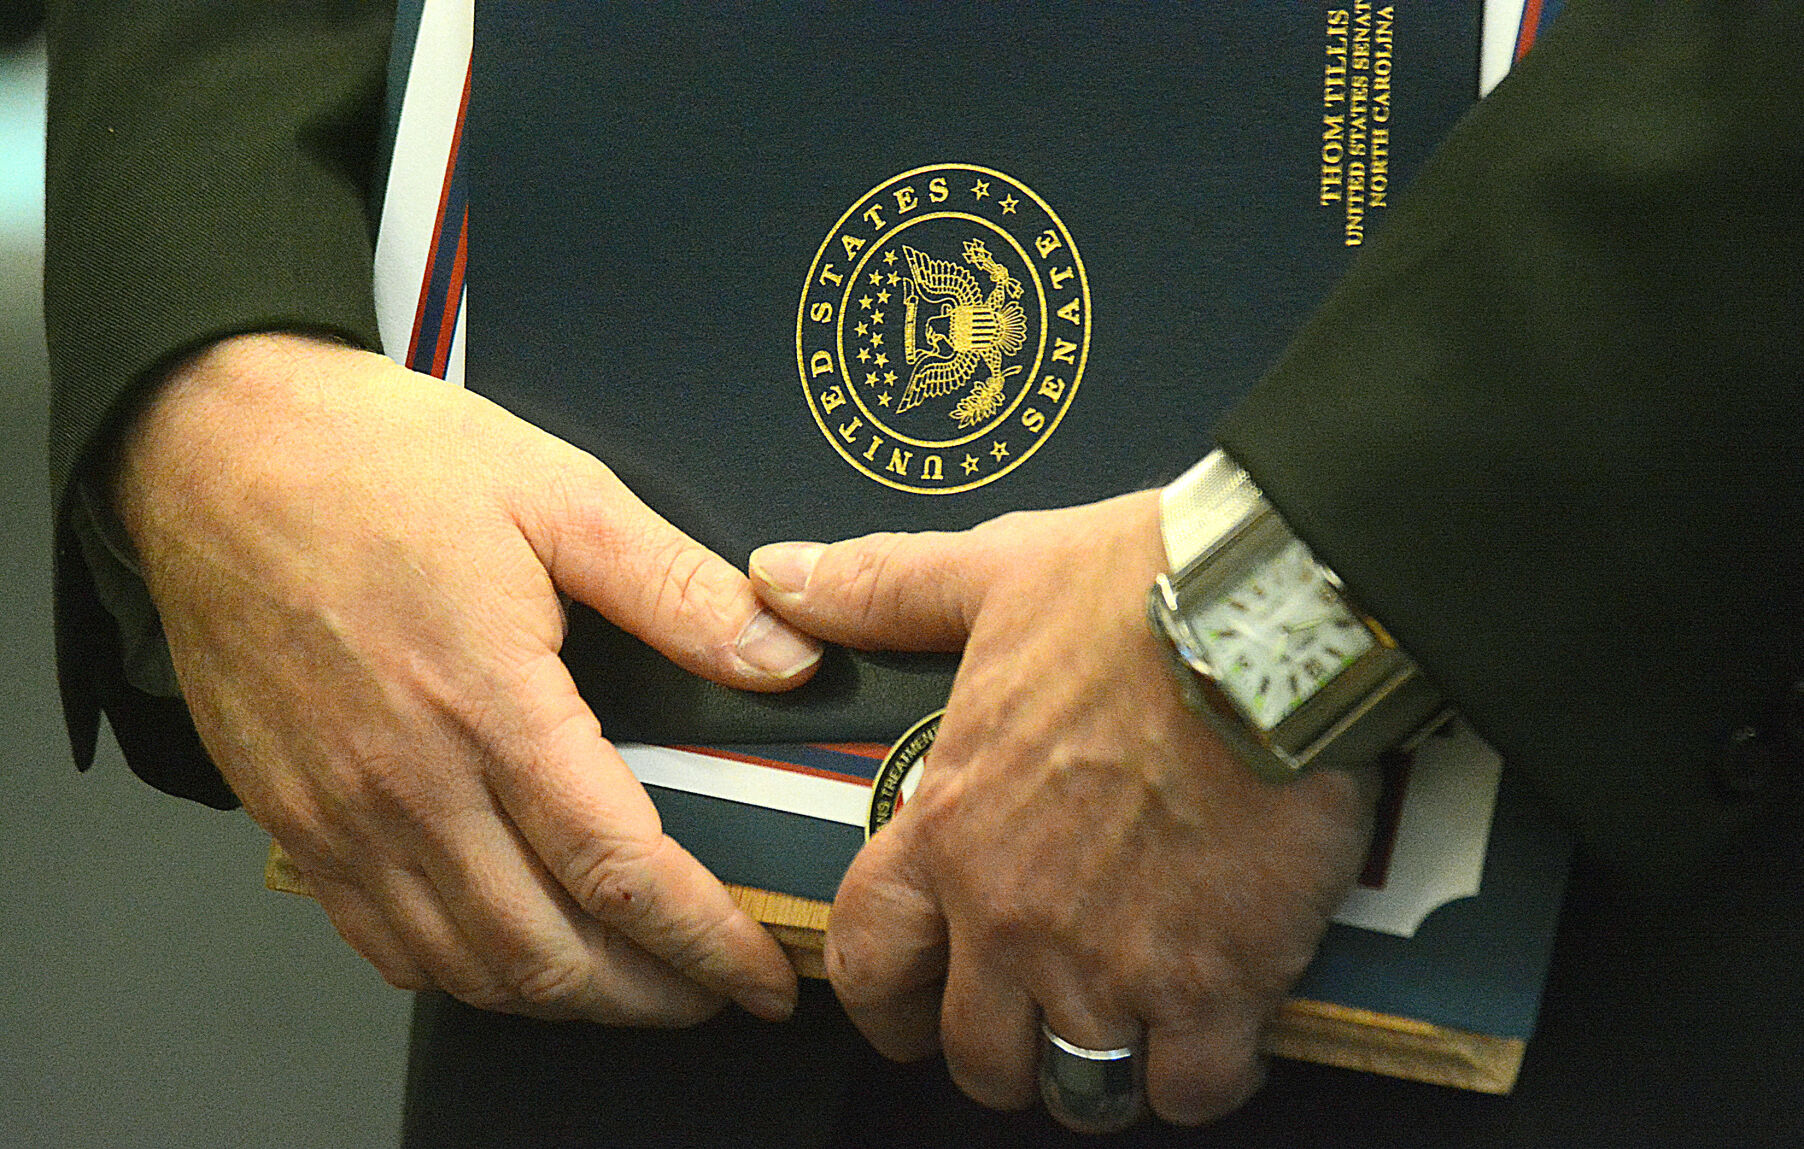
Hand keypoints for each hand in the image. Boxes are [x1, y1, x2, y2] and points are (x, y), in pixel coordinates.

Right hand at [115, 333, 818, 1024]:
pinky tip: (513, 954)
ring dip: (565, 998)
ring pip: (466, 966)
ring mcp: (339, 813)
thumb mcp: (559, 493)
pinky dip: (464, 974)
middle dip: (650, 996)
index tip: (761, 977)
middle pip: (547, 953)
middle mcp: (407, 781)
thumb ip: (678, 590)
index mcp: (488, 702)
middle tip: (715, 994)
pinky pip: (383, 942)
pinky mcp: (292, 818)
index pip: (621, 872)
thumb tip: (783, 658)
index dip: (708, 943)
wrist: (212, 450)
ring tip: (634, 986)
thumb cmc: (377, 462)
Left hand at [751, 492, 1379, 1125]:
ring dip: (1101, 1069)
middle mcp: (1013, 913)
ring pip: (1078, 1087)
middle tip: (1044, 1022)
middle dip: (1003, 1050)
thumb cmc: (1137, 590)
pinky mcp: (1215, 982)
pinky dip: (1203, 1076)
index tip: (911, 1010)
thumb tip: (781, 576)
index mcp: (950, 825)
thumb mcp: (989, 574)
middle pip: (976, 1053)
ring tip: (1137, 1031)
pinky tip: (1223, 1030)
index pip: (868, 959)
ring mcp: (1110, 960)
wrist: (1269, 618)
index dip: (883, 1004)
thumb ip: (880, 591)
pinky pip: (1190, 1089)